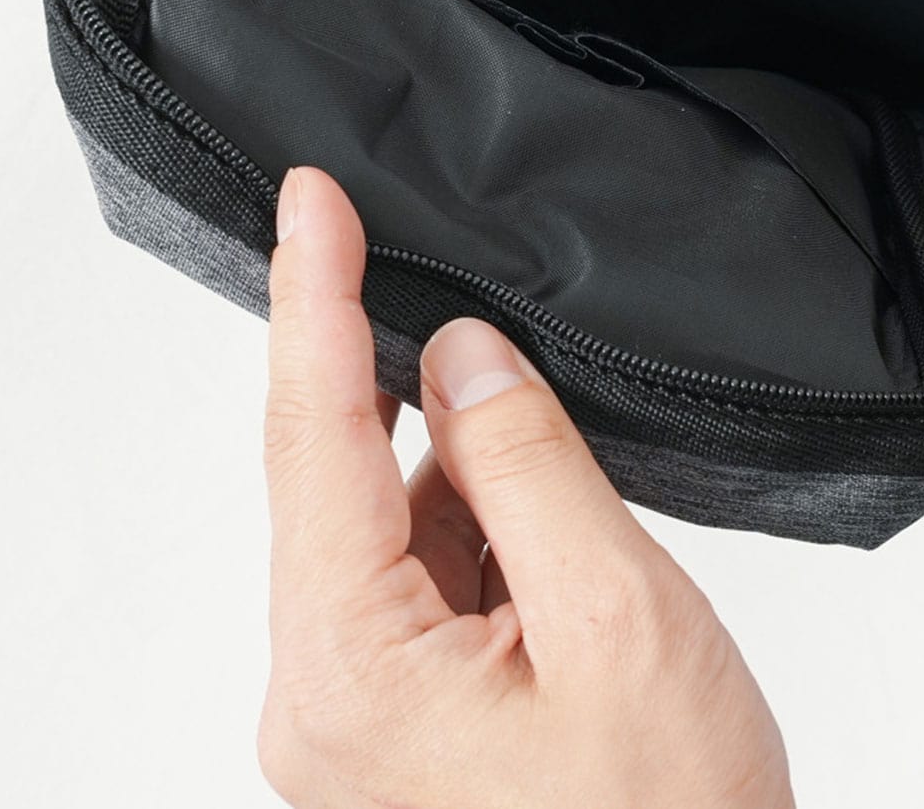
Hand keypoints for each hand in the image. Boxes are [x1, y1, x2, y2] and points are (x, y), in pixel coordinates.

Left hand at [258, 164, 793, 808]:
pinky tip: (550, 529)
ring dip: (465, 467)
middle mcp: (325, 697)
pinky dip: (480, 525)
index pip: (311, 436)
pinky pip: (423, 577)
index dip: (310, 297)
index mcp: (349, 671)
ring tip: (564, 483)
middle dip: (398, 375)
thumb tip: (459, 355)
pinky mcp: (403, 725)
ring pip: (391, 522)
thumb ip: (525, 465)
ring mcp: (359, 717)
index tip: (308, 198)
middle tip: (447, 282)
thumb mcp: (614, 618)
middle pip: (339, 475)